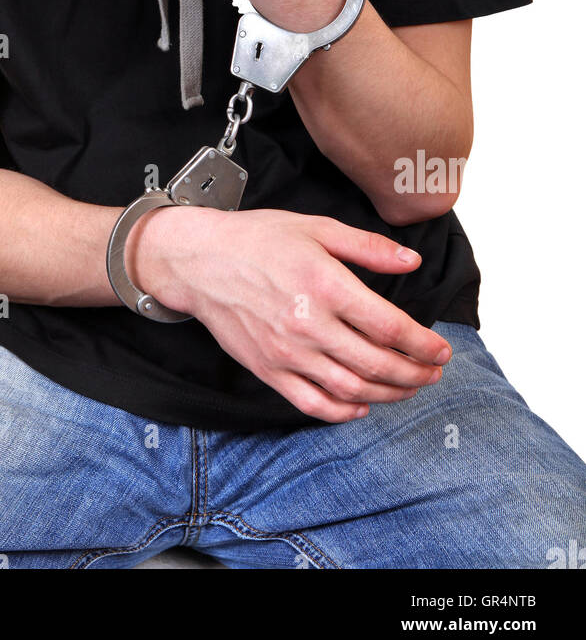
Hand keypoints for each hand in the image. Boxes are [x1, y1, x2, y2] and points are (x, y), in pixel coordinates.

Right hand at [128, 205, 451, 423]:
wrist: (200, 261)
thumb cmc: (257, 239)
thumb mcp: (316, 228)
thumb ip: (368, 247)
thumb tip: (411, 263)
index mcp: (326, 284)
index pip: (390, 327)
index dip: (423, 344)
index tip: (441, 350)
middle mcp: (309, 324)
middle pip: (376, 364)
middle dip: (414, 374)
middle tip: (433, 373)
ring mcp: (287, 352)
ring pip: (350, 389)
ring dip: (387, 394)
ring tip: (407, 388)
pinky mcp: (268, 370)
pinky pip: (312, 403)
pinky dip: (342, 411)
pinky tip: (360, 404)